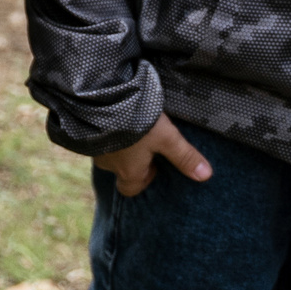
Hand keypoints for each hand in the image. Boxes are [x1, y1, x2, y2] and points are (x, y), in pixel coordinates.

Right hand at [93, 112, 211, 196]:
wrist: (100, 101)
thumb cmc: (136, 123)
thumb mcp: (166, 137)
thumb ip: (184, 156)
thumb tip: (206, 176)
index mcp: (128, 171)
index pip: (130, 188)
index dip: (143, 180)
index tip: (154, 166)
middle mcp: (108, 164)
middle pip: (120, 170)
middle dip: (131, 161)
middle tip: (144, 146)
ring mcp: (94, 148)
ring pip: (108, 153)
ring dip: (118, 145)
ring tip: (131, 129)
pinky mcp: (85, 132)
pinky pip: (96, 139)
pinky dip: (106, 133)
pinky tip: (114, 119)